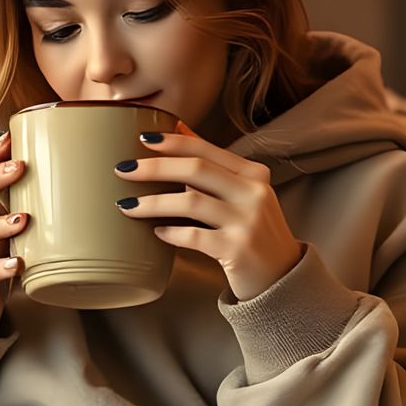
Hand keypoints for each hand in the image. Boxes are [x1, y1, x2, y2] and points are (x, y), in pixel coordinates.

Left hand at [113, 122, 302, 301]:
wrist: (281, 277)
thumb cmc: (253, 232)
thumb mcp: (242, 193)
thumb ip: (213, 164)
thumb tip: (178, 128)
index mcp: (253, 174)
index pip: (206, 150)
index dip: (172, 142)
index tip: (142, 139)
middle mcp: (254, 193)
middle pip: (195, 169)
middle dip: (154, 168)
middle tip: (123, 170)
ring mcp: (247, 221)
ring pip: (190, 202)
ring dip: (153, 202)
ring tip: (126, 206)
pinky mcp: (238, 249)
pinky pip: (194, 236)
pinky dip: (171, 233)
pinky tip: (157, 232)